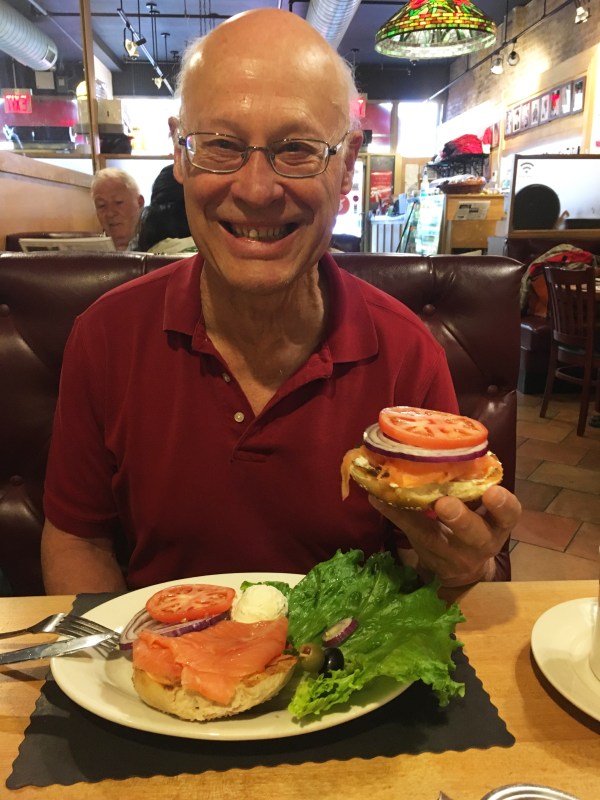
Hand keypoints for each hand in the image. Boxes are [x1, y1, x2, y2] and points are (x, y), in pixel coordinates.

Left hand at [369, 485, 520, 586]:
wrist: (461, 570)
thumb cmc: (476, 526)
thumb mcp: (486, 512)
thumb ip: (476, 485)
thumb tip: (450, 441)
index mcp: (497, 525)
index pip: (509, 515)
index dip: (503, 505)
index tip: (492, 492)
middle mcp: (478, 542)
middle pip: (474, 534)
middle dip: (460, 518)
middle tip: (444, 503)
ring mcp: (451, 552)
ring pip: (434, 538)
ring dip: (413, 517)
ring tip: (396, 498)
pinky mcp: (426, 552)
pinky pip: (408, 532)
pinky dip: (392, 513)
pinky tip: (377, 498)